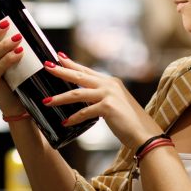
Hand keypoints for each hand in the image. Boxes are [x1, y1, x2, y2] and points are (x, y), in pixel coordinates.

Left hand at [43, 54, 161, 149]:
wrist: (144, 133)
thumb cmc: (129, 122)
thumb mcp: (114, 104)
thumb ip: (101, 98)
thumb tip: (83, 97)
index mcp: (111, 82)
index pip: (87, 70)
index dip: (72, 63)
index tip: (58, 57)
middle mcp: (109, 84)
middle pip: (79, 75)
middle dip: (61, 71)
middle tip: (46, 67)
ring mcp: (109, 94)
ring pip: (77, 93)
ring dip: (60, 98)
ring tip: (46, 101)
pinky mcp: (107, 107)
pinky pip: (84, 112)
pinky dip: (73, 118)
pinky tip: (65, 122)